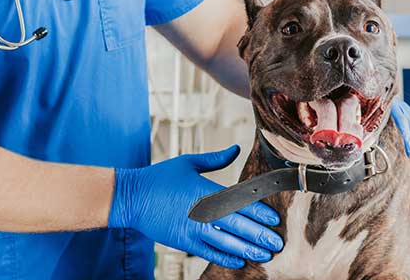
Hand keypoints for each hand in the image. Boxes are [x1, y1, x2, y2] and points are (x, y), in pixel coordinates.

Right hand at [108, 145, 283, 268]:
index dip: (259, 212)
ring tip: (265, 255)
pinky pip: (209, 253)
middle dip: (260, 235)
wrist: (131, 197)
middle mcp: (202, 212)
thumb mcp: (188, 163)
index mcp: (206, 190)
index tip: (274, 219)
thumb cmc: (159, 178)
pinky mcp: (183, 241)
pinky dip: (225, 258)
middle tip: (278, 242)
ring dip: (248, 249)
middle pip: (238, 226)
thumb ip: (215, 159)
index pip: (239, 203)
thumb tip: (235, 149)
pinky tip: (239, 261)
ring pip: (227, 243)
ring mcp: (192, 229)